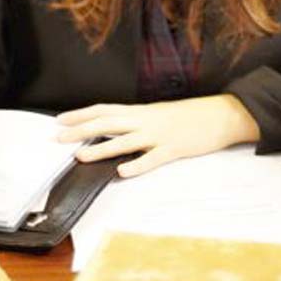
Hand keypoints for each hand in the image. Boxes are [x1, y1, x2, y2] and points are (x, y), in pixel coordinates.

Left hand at [56, 94, 259, 177]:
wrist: (223, 114)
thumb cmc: (193, 115)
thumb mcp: (162, 113)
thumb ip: (141, 120)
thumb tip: (118, 128)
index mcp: (143, 111)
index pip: (105, 109)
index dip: (81, 114)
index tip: (60, 119)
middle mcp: (147, 120)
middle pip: (108, 122)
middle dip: (80, 130)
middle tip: (58, 137)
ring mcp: (161, 135)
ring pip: (125, 141)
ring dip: (101, 148)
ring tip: (80, 155)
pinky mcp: (175, 149)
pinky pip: (153, 158)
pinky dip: (136, 165)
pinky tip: (122, 171)